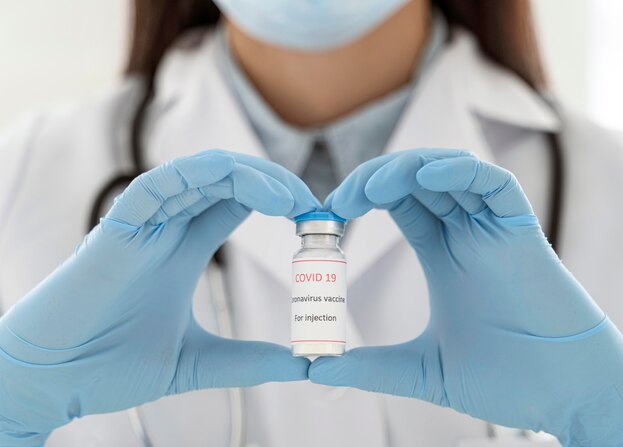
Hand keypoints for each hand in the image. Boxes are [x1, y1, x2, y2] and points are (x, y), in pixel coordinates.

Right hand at [0, 150, 317, 445]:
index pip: (238, 203)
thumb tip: (303, 365)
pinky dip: (194, 176)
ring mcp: (143, 225)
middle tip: (311, 205)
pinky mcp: (116, 230)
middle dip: (273, 184)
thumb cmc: (113, 366)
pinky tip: (236, 182)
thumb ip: (249, 361)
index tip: (316, 219)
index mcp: (185, 249)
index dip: (278, 200)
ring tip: (288, 196)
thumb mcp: (197, 361)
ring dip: (247, 176)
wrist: (55, 382)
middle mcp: (167, 228)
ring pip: (199, 175)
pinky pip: (154, 186)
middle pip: (227, 182)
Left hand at [310, 150, 622, 444]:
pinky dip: (462, 172)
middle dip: (375, 178)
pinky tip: (429, 177)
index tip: (329, 210)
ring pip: (450, 173)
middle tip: (340, 199)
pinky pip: (495, 185)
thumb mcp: (423, 370)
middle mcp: (466, 234)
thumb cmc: (506, 380)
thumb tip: (318, 370)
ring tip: (372, 186)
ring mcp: (493, 230)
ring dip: (408, 169)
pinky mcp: (522, 233)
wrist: (563, 397)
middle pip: (417, 180)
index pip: (400, 202)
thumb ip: (372, 367)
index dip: (364, 195)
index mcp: (443, 253)